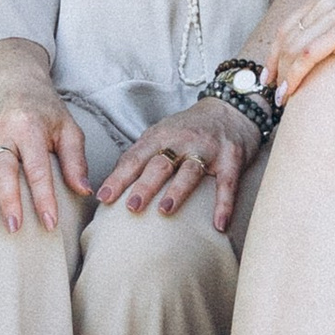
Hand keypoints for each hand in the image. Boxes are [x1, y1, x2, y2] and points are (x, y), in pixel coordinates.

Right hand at [0, 84, 90, 231]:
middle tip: (15, 227)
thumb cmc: (46, 113)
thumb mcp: (68, 130)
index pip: (37, 168)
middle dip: (8, 199)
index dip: (44, 197)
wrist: (17, 85)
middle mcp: (3, 130)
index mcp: (30, 127)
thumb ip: (75, 160)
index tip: (50, 222)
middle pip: (3, 167)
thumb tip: (84, 190)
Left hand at [95, 98, 260, 230]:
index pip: (135, 158)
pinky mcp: (231, 159)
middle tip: (131, 207)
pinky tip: (219, 225)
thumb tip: (112, 184)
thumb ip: (142, 155)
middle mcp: (182, 141)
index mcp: (160, 136)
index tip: (103, 198)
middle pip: (160, 164)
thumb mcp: (162, 134)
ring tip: (165, 210)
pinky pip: (227, 184)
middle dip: (144, 185)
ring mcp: (207, 149)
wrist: (231, 109)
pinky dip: (223, 205)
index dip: (119, 178)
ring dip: (177, 191)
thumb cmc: (189, 129)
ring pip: (190, 171)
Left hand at [266, 0, 334, 104]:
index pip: (292, 24)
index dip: (277, 49)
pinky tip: (290, 94)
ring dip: (283, 75)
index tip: (271, 72)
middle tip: (269, 89)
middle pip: (288, 34)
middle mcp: (328, 0)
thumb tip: (323, 57)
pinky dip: (294, 76)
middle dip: (274, 64)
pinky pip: (308, 54)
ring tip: (279, 99)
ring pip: (294, 47)